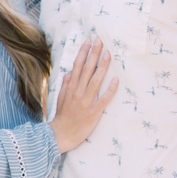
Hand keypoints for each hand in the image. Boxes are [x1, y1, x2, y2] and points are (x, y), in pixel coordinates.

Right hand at [50, 38, 117, 152]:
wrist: (60, 135)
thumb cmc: (63, 117)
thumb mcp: (60, 99)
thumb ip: (65, 85)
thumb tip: (70, 72)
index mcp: (70, 88)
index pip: (77, 66)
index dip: (83, 53)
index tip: (88, 41)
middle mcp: (78, 92)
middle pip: (87, 70)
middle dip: (94, 54)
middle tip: (100, 41)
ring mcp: (86, 102)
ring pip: (95, 81)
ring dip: (102, 67)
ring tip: (108, 55)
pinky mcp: (94, 112)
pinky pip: (103, 99)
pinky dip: (110, 90)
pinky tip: (116, 80)